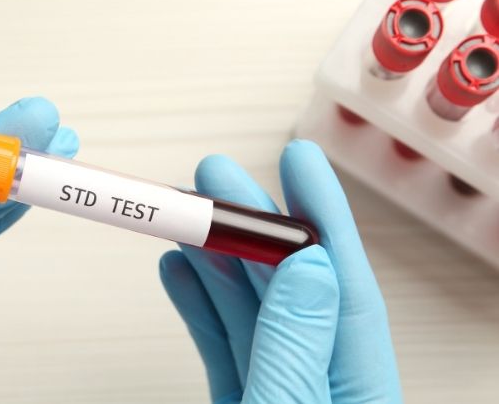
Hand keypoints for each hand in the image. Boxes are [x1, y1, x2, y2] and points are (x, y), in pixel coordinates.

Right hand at [160, 140, 402, 402]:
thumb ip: (296, 346)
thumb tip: (308, 264)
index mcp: (359, 392)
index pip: (345, 288)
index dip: (321, 216)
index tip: (299, 160)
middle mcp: (321, 385)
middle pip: (287, 288)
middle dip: (251, 226)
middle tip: (215, 175)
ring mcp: (277, 393)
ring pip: (248, 310)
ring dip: (213, 257)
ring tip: (183, 215)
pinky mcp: (240, 403)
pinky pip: (220, 344)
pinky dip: (197, 306)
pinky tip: (180, 270)